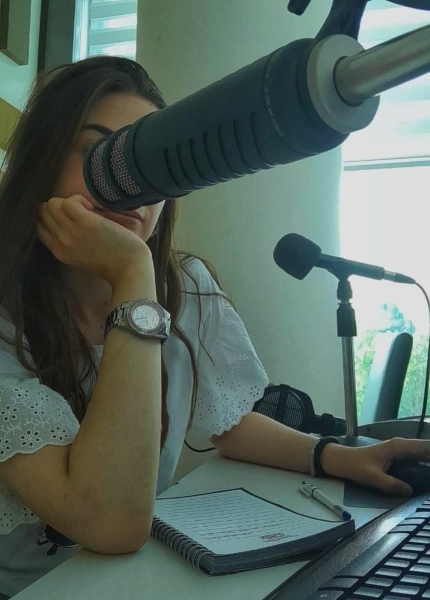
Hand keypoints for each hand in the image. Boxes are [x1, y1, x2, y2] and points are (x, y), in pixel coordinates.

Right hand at [37, 195, 152, 284]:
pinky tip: (92, 209)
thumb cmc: (112, 263)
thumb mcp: (82, 257)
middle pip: (44, 212)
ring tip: (88, 211)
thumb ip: (70, 243)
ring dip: (70, 201)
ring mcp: (71, 233)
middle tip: (81, 213)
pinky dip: (79, 199)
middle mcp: (61, 242)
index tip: (70, 217)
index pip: (39, 226)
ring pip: (53, 204)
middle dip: (61, 206)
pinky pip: (69, 201)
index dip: (52, 216)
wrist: (130, 270)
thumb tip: (66, 219)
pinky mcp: (85, 223)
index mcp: (59, 251)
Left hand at [322, 437, 429, 495]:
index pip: (426, 448)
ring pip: (424, 454)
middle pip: (427, 449)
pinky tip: (428, 474)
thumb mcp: (372, 477)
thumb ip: (391, 484)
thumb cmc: (354, 465)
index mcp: (398, 447)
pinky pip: (417, 460)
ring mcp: (400, 452)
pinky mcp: (398, 458)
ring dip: (429, 460)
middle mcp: (402, 446)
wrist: (340, 460)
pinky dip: (426, 464)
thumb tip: (410, 491)